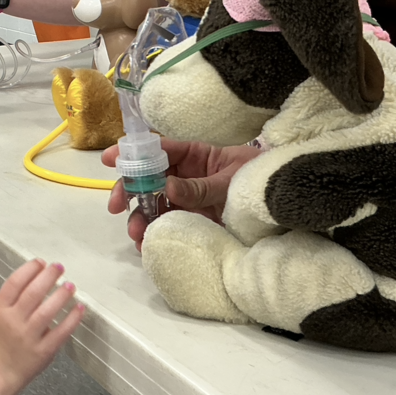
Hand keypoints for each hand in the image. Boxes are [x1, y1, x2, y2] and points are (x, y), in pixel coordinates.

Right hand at [0, 260, 83, 391]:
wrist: (2, 370)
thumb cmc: (5, 339)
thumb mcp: (1, 313)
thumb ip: (17, 297)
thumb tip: (41, 274)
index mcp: (1, 310)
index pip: (14, 283)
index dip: (29, 269)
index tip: (40, 262)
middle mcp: (14, 322)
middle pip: (32, 293)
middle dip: (48, 276)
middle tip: (59, 267)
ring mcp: (29, 337)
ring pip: (47, 311)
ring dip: (61, 295)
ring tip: (69, 285)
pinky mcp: (44, 350)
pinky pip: (61, 332)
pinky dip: (72, 318)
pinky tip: (79, 308)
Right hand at [102, 140, 261, 251]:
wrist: (285, 201)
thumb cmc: (260, 178)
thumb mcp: (232, 179)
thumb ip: (201, 186)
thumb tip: (168, 188)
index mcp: (195, 156)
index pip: (158, 150)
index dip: (132, 153)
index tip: (110, 159)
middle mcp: (186, 176)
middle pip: (148, 179)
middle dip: (129, 191)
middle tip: (117, 206)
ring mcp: (188, 200)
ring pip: (154, 205)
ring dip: (140, 217)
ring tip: (136, 234)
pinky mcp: (194, 221)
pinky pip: (168, 224)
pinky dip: (155, 234)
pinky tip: (147, 244)